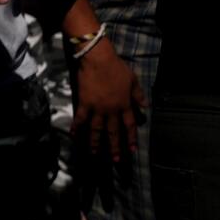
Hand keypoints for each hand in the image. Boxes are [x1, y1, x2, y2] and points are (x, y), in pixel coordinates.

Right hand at [71, 39, 145, 162]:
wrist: (98, 60)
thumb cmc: (116, 67)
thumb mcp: (133, 80)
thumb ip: (138, 94)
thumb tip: (146, 106)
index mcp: (124, 105)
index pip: (129, 125)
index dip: (131, 138)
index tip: (133, 150)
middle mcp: (111, 110)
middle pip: (113, 132)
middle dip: (115, 147)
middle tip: (115, 160)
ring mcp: (97, 108)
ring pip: (97, 129)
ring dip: (95, 142)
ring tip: (94, 153)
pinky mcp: (85, 103)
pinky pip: (80, 118)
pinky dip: (77, 127)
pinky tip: (73, 135)